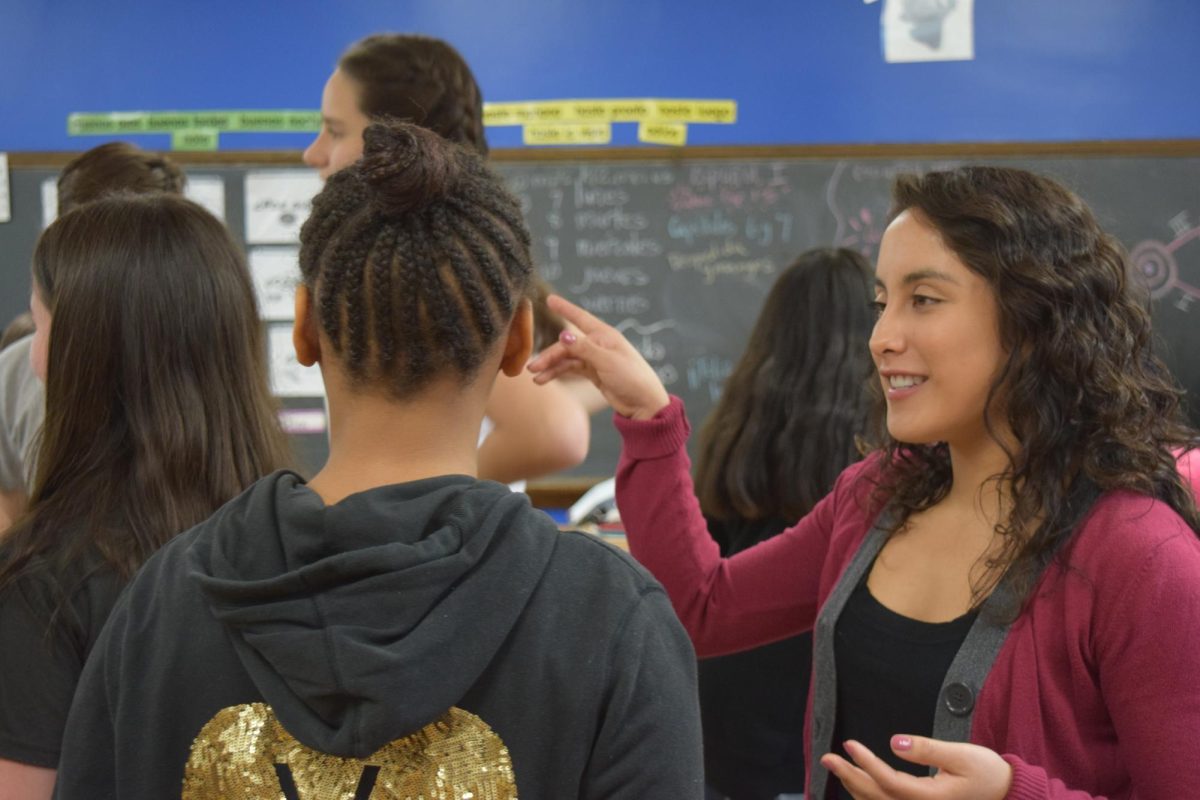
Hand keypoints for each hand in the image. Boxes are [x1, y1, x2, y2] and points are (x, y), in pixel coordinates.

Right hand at [527, 295, 669, 420]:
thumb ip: (584, 348)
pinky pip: (571, 369)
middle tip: (533, 366)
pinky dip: (558, 373)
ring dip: (551, 366)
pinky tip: (545, 379)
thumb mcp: (607, 361)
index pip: (581, 317)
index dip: (565, 308)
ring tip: (536, 378)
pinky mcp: (593, 373)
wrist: (644, 404)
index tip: (549, 299)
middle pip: (568, 345)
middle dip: (550, 354)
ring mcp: (595, 359)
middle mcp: (598, 344)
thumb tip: (563, 334)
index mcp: (605, 335)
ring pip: (567, 358)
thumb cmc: (632, 378)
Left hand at [821, 736, 1011, 799]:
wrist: (1006, 793)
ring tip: (836, 768)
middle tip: (826, 758)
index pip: (888, 781)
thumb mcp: (961, 755)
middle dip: (849, 777)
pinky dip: (869, 796)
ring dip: (855, 787)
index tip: (849, 744)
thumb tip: (895, 743)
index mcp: (930, 798)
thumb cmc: (987, 773)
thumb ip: (926, 749)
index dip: (866, 764)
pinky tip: (857, 785)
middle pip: (877, 796)